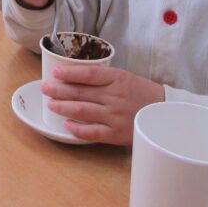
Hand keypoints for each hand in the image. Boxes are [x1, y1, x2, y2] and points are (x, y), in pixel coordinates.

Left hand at [41, 65, 164, 144]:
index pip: (89, 74)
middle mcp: (114, 96)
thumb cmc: (141, 92)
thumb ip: (104, 78)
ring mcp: (114, 115)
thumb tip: (77, 76)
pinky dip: (77, 128)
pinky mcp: (115, 133)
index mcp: (117, 78)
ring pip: (82, 111)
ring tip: (51, 104)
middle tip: (45, 87)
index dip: (70, 73)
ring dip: (63, 107)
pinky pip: (92, 132)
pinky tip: (66, 125)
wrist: (162, 112)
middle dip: (59, 90)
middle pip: (81, 92)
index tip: (56, 73)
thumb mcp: (125, 77)